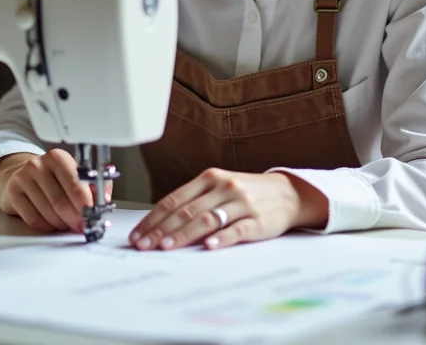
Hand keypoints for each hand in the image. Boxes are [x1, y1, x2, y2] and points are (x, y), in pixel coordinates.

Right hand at [0, 149, 112, 232]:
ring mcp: (23, 177)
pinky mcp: (13, 192)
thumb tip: (106, 199)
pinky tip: (51, 223)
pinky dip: (46, 226)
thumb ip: (94, 185)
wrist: (22, 175)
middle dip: (75, 219)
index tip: (93, 218)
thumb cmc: (54, 178)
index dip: (86, 205)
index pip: (76, 184)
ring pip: (48, 212)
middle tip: (82, 227)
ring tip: (66, 223)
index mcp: (58, 158)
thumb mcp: (74, 174)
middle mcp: (39, 164)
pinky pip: (33, 218)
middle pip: (61, 202)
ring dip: (61, 223)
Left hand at [129, 168, 328, 250]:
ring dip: (183, 235)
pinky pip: (236, 230)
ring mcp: (241, 203)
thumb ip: (194, 201)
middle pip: (186, 211)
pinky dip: (221, 238)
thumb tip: (160, 224)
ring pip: (206, 220)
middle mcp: (223, 187)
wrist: (287, 193)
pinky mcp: (258, 220)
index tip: (138, 235)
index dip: (153, 219)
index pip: (174, 200)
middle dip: (161, 230)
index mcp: (209, 178)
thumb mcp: (219, 188)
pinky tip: (208, 246)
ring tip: (166, 246)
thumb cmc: (246, 193)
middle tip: (144, 245)